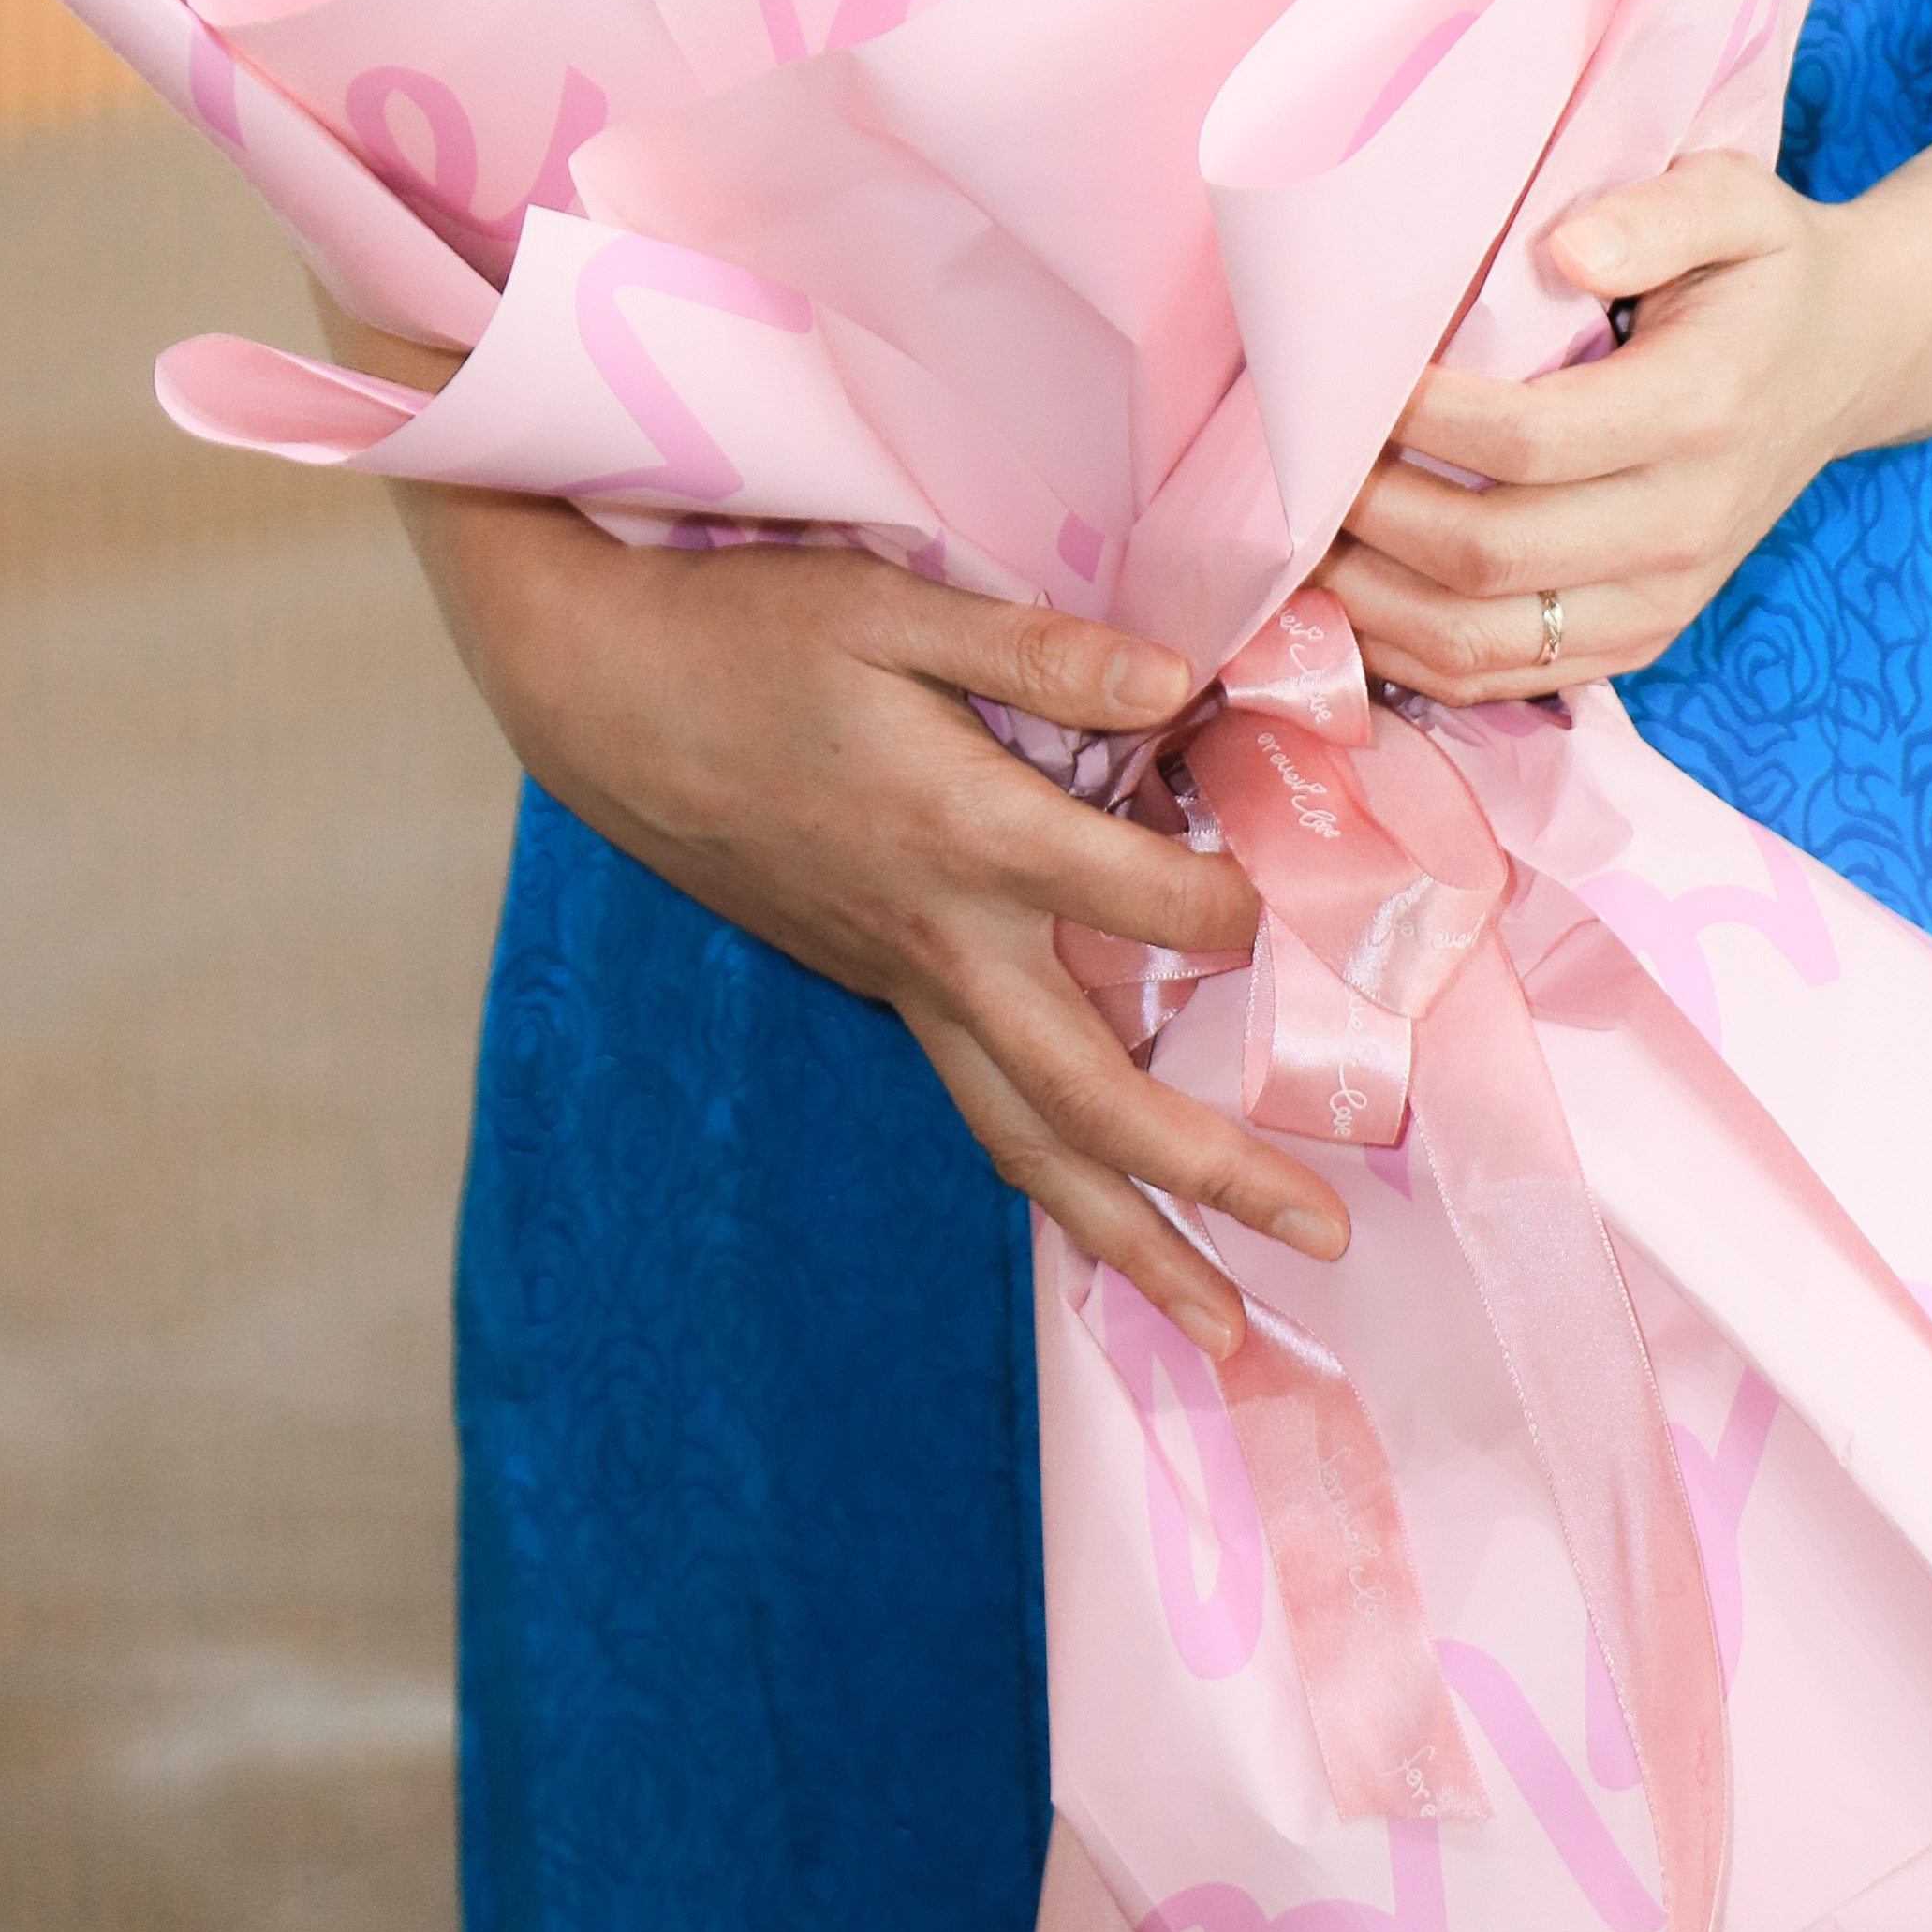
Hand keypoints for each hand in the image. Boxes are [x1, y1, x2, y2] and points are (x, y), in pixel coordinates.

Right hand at [382, 419, 1346, 1363]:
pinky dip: (1053, 1181)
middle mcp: (941, 942)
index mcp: (963, 835)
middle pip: (1091, 1098)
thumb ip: (1035, 652)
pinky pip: (981, 1110)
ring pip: (1028, 1142)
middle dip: (1213, 1175)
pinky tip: (1104, 1216)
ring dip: (1130, 1238)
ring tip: (1223, 1325)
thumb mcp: (887, 606)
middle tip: (1327, 1236)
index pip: (1144, 900)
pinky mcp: (877, 989)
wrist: (604, 697)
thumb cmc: (748, 634)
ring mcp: (903, 982)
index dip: (1236, 897)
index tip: (1297, 878)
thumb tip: (1173, 686)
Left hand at [1323, 154, 1852, 706]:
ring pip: (1485, 641)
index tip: (1343, 376)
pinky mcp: (1643, 636)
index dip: (1417, 419)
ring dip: (1371, 603)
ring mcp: (1664, 597)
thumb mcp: (1738, 202)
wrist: (1851, 360)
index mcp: (1699, 411)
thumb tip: (1567, 251)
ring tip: (1295, 543)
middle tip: (1293, 463)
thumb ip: (1658, 215)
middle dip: (1368, 514)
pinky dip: (1413, 657)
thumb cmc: (1767, 272)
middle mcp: (1684, 523)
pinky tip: (1350, 604)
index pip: (1526, 440)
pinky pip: (1510, 679)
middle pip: (1488, 552)